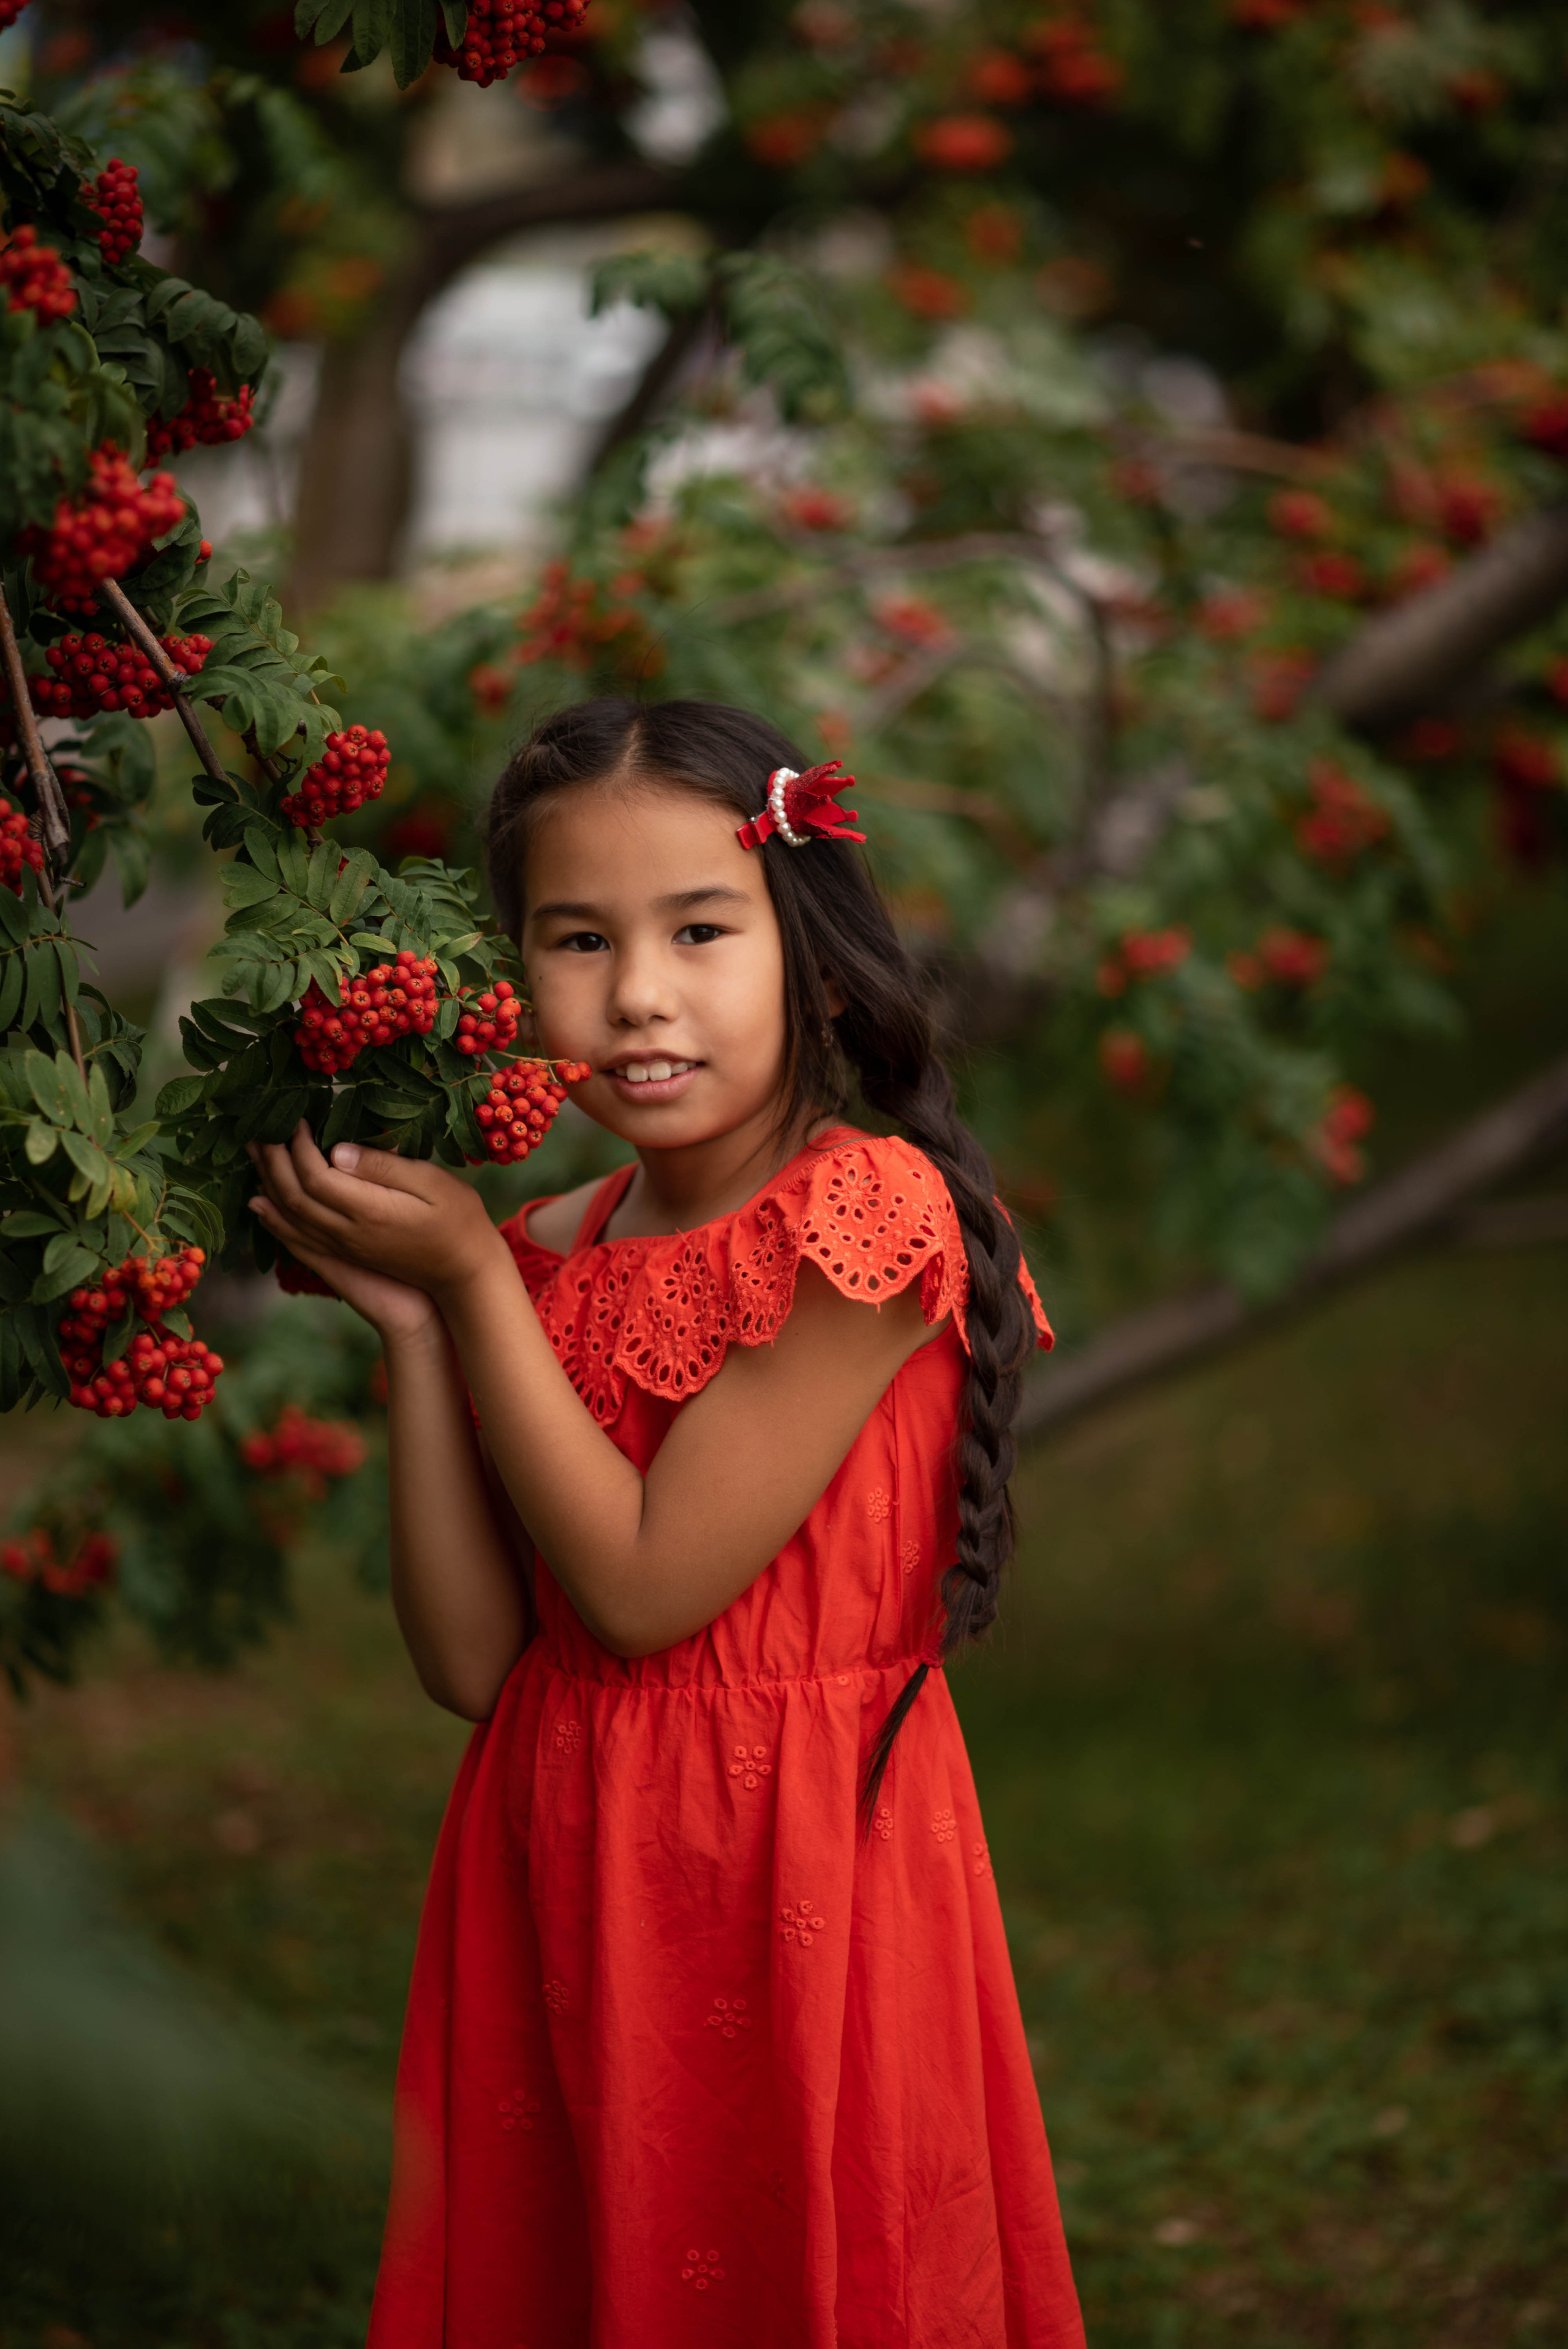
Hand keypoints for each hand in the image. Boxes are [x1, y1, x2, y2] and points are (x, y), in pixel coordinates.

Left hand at [247, 1125, 510, 1326]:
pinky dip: (273, 1220)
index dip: (300, 1145)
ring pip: (289, 1217)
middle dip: (273, 1158)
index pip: (316, 1175)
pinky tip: (259, 1204)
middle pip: (293, 1195)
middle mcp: (348, 1234)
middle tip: (262, 1127)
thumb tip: (337, 1150)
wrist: (464, 1276)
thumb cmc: (459, 1221)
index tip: (299, 1117)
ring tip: (253, 1152)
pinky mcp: (344, 1256)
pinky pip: (297, 1239)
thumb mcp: (433, 1184)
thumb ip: (384, 1167)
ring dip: (267, 1182)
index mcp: (370, 1211)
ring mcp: (343, 1248)